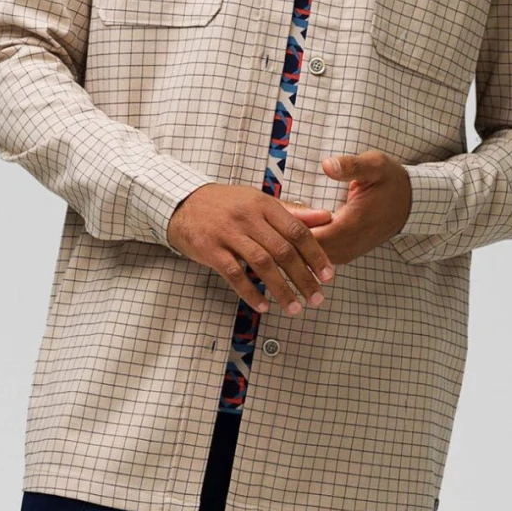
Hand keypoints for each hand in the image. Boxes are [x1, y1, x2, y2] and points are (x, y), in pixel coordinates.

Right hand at [166, 184, 337, 315]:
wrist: (183, 203)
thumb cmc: (227, 205)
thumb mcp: (259, 202)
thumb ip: (292, 213)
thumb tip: (326, 217)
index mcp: (264, 205)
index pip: (297, 231)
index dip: (315, 255)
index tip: (328, 276)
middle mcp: (248, 217)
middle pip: (283, 251)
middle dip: (303, 278)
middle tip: (316, 298)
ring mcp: (228, 233)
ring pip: (262, 264)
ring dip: (281, 289)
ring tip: (294, 308)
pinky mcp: (211, 249)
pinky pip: (234, 274)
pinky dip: (251, 292)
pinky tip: (264, 306)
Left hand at [281, 151, 412, 262]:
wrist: (410, 203)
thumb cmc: (391, 181)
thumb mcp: (375, 165)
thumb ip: (351, 166)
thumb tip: (327, 165)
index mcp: (351, 225)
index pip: (308, 237)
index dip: (288, 227)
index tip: (272, 215)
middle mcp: (346, 245)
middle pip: (303, 252)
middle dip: (284, 239)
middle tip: (265, 223)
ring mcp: (345, 253)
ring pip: (308, 258)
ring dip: (292, 246)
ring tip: (274, 229)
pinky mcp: (344, 254)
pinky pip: (317, 256)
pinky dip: (302, 248)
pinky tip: (290, 234)